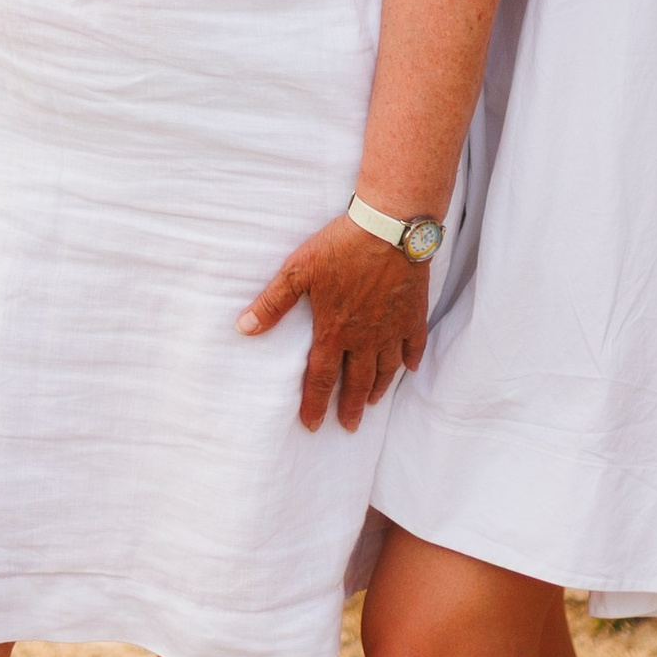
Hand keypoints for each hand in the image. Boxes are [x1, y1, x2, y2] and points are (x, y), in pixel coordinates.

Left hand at [241, 213, 428, 432]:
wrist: (389, 230)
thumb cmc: (340, 247)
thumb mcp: (298, 271)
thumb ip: (272, 303)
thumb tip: (243, 328)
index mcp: (334, 331)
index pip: (321, 379)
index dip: (315, 404)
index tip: (313, 425)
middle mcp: (365, 338)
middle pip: (357, 382)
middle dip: (351, 407)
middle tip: (349, 426)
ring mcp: (392, 328)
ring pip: (386, 369)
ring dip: (379, 388)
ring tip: (374, 402)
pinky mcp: (413, 314)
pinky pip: (413, 345)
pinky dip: (410, 360)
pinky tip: (407, 369)